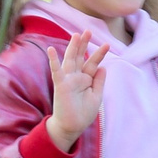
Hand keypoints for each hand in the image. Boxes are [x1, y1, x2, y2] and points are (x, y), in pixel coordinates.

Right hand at [44, 31, 108, 151]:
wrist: (72, 127)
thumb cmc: (83, 113)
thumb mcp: (96, 96)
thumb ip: (99, 82)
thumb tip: (103, 67)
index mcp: (86, 79)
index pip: (92, 63)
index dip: (99, 54)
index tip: (107, 44)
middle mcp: (76, 77)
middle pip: (80, 57)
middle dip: (84, 44)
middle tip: (88, 31)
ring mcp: (68, 80)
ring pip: (70, 60)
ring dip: (72, 47)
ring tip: (77, 35)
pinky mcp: (60, 85)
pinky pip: (56, 71)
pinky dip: (53, 60)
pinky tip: (51, 49)